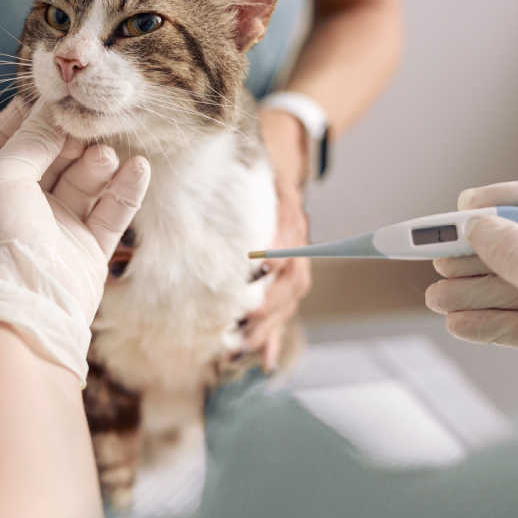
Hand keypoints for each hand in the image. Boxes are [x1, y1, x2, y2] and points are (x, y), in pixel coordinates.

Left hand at [0, 102, 150, 382]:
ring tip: (106, 154)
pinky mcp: (87, 250)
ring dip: (97, 162)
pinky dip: (125, 189)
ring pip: (83, 181)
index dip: (28, 114)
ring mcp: (54, 228)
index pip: (4, 137)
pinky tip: (139, 167)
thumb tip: (53, 109)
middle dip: (69, 136)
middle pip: (50, 156)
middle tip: (89, 120)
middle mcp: (17, 205)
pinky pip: (111, 212)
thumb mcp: (1, 176)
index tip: (54, 92)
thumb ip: (32, 140)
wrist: (19, 314)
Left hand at [246, 110, 313, 370]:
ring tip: (244, 349)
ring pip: (288, 302)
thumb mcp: (250, 174)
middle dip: (268, 311)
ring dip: (268, 328)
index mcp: (287, 219)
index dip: (269, 269)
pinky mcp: (284, 276)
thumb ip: (239, 196)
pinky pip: (284, 310)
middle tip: (242, 330)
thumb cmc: (253, 166)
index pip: (283, 250)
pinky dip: (275, 337)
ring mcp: (293, 261)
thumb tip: (222, 219)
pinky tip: (266, 362)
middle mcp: (295, 243)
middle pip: (290, 285)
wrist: (280, 155)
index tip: (252, 290)